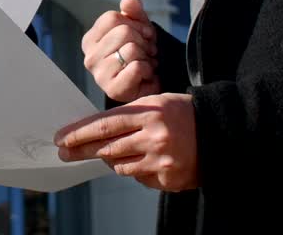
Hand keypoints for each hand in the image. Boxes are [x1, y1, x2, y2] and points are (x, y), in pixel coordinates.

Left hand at [55, 93, 198, 191]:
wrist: (220, 132)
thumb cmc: (181, 114)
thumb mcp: (155, 103)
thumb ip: (127, 117)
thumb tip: (94, 132)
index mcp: (149, 112)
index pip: (105, 124)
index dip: (80, 133)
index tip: (61, 138)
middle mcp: (154, 136)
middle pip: (108, 148)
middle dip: (82, 151)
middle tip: (65, 153)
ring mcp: (161, 160)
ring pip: (120, 166)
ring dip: (110, 160)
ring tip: (109, 153)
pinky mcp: (168, 179)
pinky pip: (139, 178)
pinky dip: (134, 170)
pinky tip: (143, 161)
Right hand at [81, 0, 159, 101]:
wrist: (151, 83)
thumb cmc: (141, 53)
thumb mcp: (139, 26)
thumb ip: (133, 11)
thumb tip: (128, 1)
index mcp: (91, 40)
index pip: (112, 18)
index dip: (135, 23)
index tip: (143, 34)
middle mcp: (89, 57)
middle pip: (123, 32)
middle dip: (143, 41)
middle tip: (146, 51)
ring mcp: (99, 75)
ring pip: (131, 49)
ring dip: (146, 56)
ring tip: (145, 63)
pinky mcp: (113, 90)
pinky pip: (137, 67)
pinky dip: (148, 70)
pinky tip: (145, 76)